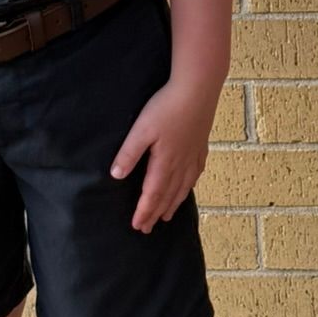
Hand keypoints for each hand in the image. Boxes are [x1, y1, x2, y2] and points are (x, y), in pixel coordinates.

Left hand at [110, 81, 216, 233]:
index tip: (137, 226)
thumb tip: (116, 176)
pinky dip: (190, 185)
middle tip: (148, 229)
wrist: (198, 88)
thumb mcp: (142, 129)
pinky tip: (189, 185)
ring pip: (183, 187)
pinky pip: (196, 173)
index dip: (144, 211)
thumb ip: (129, 153)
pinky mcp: (201, 145)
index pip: (152, 194)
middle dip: (156, 213)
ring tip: (167, 216)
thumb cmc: (167, 106)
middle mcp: (181, 163)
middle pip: (168, 195)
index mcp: (165, 162)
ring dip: (173, 203)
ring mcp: (194, 155)